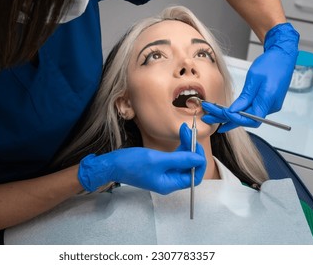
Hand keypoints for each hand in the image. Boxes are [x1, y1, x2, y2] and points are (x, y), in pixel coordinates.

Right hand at [78, 123, 205, 193]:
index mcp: (170, 184)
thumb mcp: (157, 160)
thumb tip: (199, 159)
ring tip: (184, 129)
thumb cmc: (132, 164)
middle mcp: (169, 180)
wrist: (112, 164)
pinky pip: (174, 157)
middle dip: (192, 149)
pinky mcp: (159, 166)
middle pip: (189, 166)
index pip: (195, 176)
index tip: (197, 145)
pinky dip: (178, 146)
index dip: (199, 161)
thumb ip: (180, 159)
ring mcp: (164, 173)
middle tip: (189, 132)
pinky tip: (179, 135)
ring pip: (183, 160)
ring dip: (186, 145)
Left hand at [202, 23, 298, 132]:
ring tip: (210, 116)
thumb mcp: (254, 78)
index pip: (251, 119)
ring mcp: (268, 105)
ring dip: (228, 117)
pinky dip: (236, 111)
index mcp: (269, 101)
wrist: (282, 55)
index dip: (235, 118)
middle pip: (246, 119)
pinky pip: (249, 110)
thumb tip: (233, 111)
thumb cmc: (271, 63)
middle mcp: (270, 107)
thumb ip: (245, 97)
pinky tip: (224, 112)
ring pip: (246, 116)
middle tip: (208, 117)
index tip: (222, 113)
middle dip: (226, 119)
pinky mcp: (265, 102)